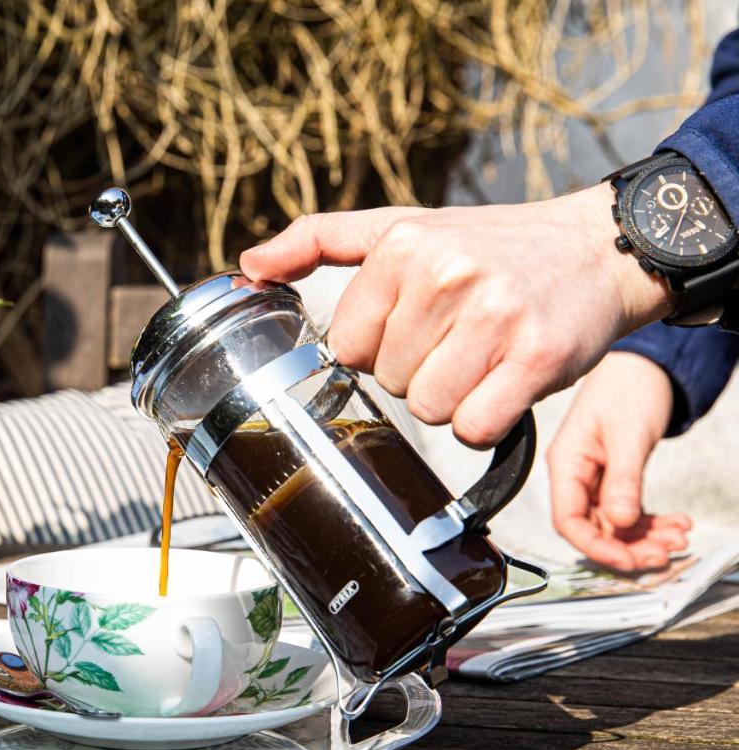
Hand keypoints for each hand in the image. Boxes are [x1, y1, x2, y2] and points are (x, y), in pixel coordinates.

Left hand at [239, 185, 671, 446]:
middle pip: (389, 380)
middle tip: (461, 335)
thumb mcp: (400, 226)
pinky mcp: (536, 358)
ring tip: (483, 356)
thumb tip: (248, 267)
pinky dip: (487, 419)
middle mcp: (445, 274)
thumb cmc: (490, 247)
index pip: (347, 345)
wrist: (597, 250)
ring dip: (454, 397)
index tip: (418, 322)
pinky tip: (506, 380)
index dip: (379, 347)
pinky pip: (475, 427)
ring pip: (429, 408)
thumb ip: (318, 240)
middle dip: (420, 370)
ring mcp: (494, 315)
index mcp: (400, 244)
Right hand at [546, 352, 690, 569]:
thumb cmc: (628, 389)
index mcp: (566, 463)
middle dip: (629, 546)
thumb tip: (620, 522)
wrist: (644, 365)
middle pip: (594, 528)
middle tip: (665, 553)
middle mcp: (575, 475)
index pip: (569, 520)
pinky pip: (628, 512)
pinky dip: (652, 523)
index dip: (597, 546)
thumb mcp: (629, 436)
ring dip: (645, 537)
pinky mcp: (613, 478)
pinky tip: (675, 523)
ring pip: (614, 524)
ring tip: (679, 536)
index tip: (630, 560)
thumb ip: (622, 481)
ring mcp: (594, 478)